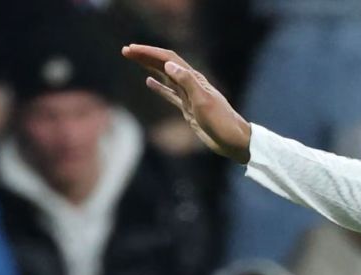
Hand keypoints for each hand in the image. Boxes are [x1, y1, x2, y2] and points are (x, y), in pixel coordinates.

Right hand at [122, 44, 251, 162]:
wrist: (234, 140)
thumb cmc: (222, 122)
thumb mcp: (203, 101)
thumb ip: (187, 82)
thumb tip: (168, 65)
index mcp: (194, 79)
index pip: (168, 60)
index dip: (150, 52)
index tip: (132, 49)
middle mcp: (191, 84)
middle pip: (164, 65)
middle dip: (145, 56)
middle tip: (126, 50)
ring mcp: (189, 96)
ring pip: (165, 76)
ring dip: (149, 67)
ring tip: (133, 59)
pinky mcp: (188, 108)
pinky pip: (170, 94)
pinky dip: (158, 87)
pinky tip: (148, 82)